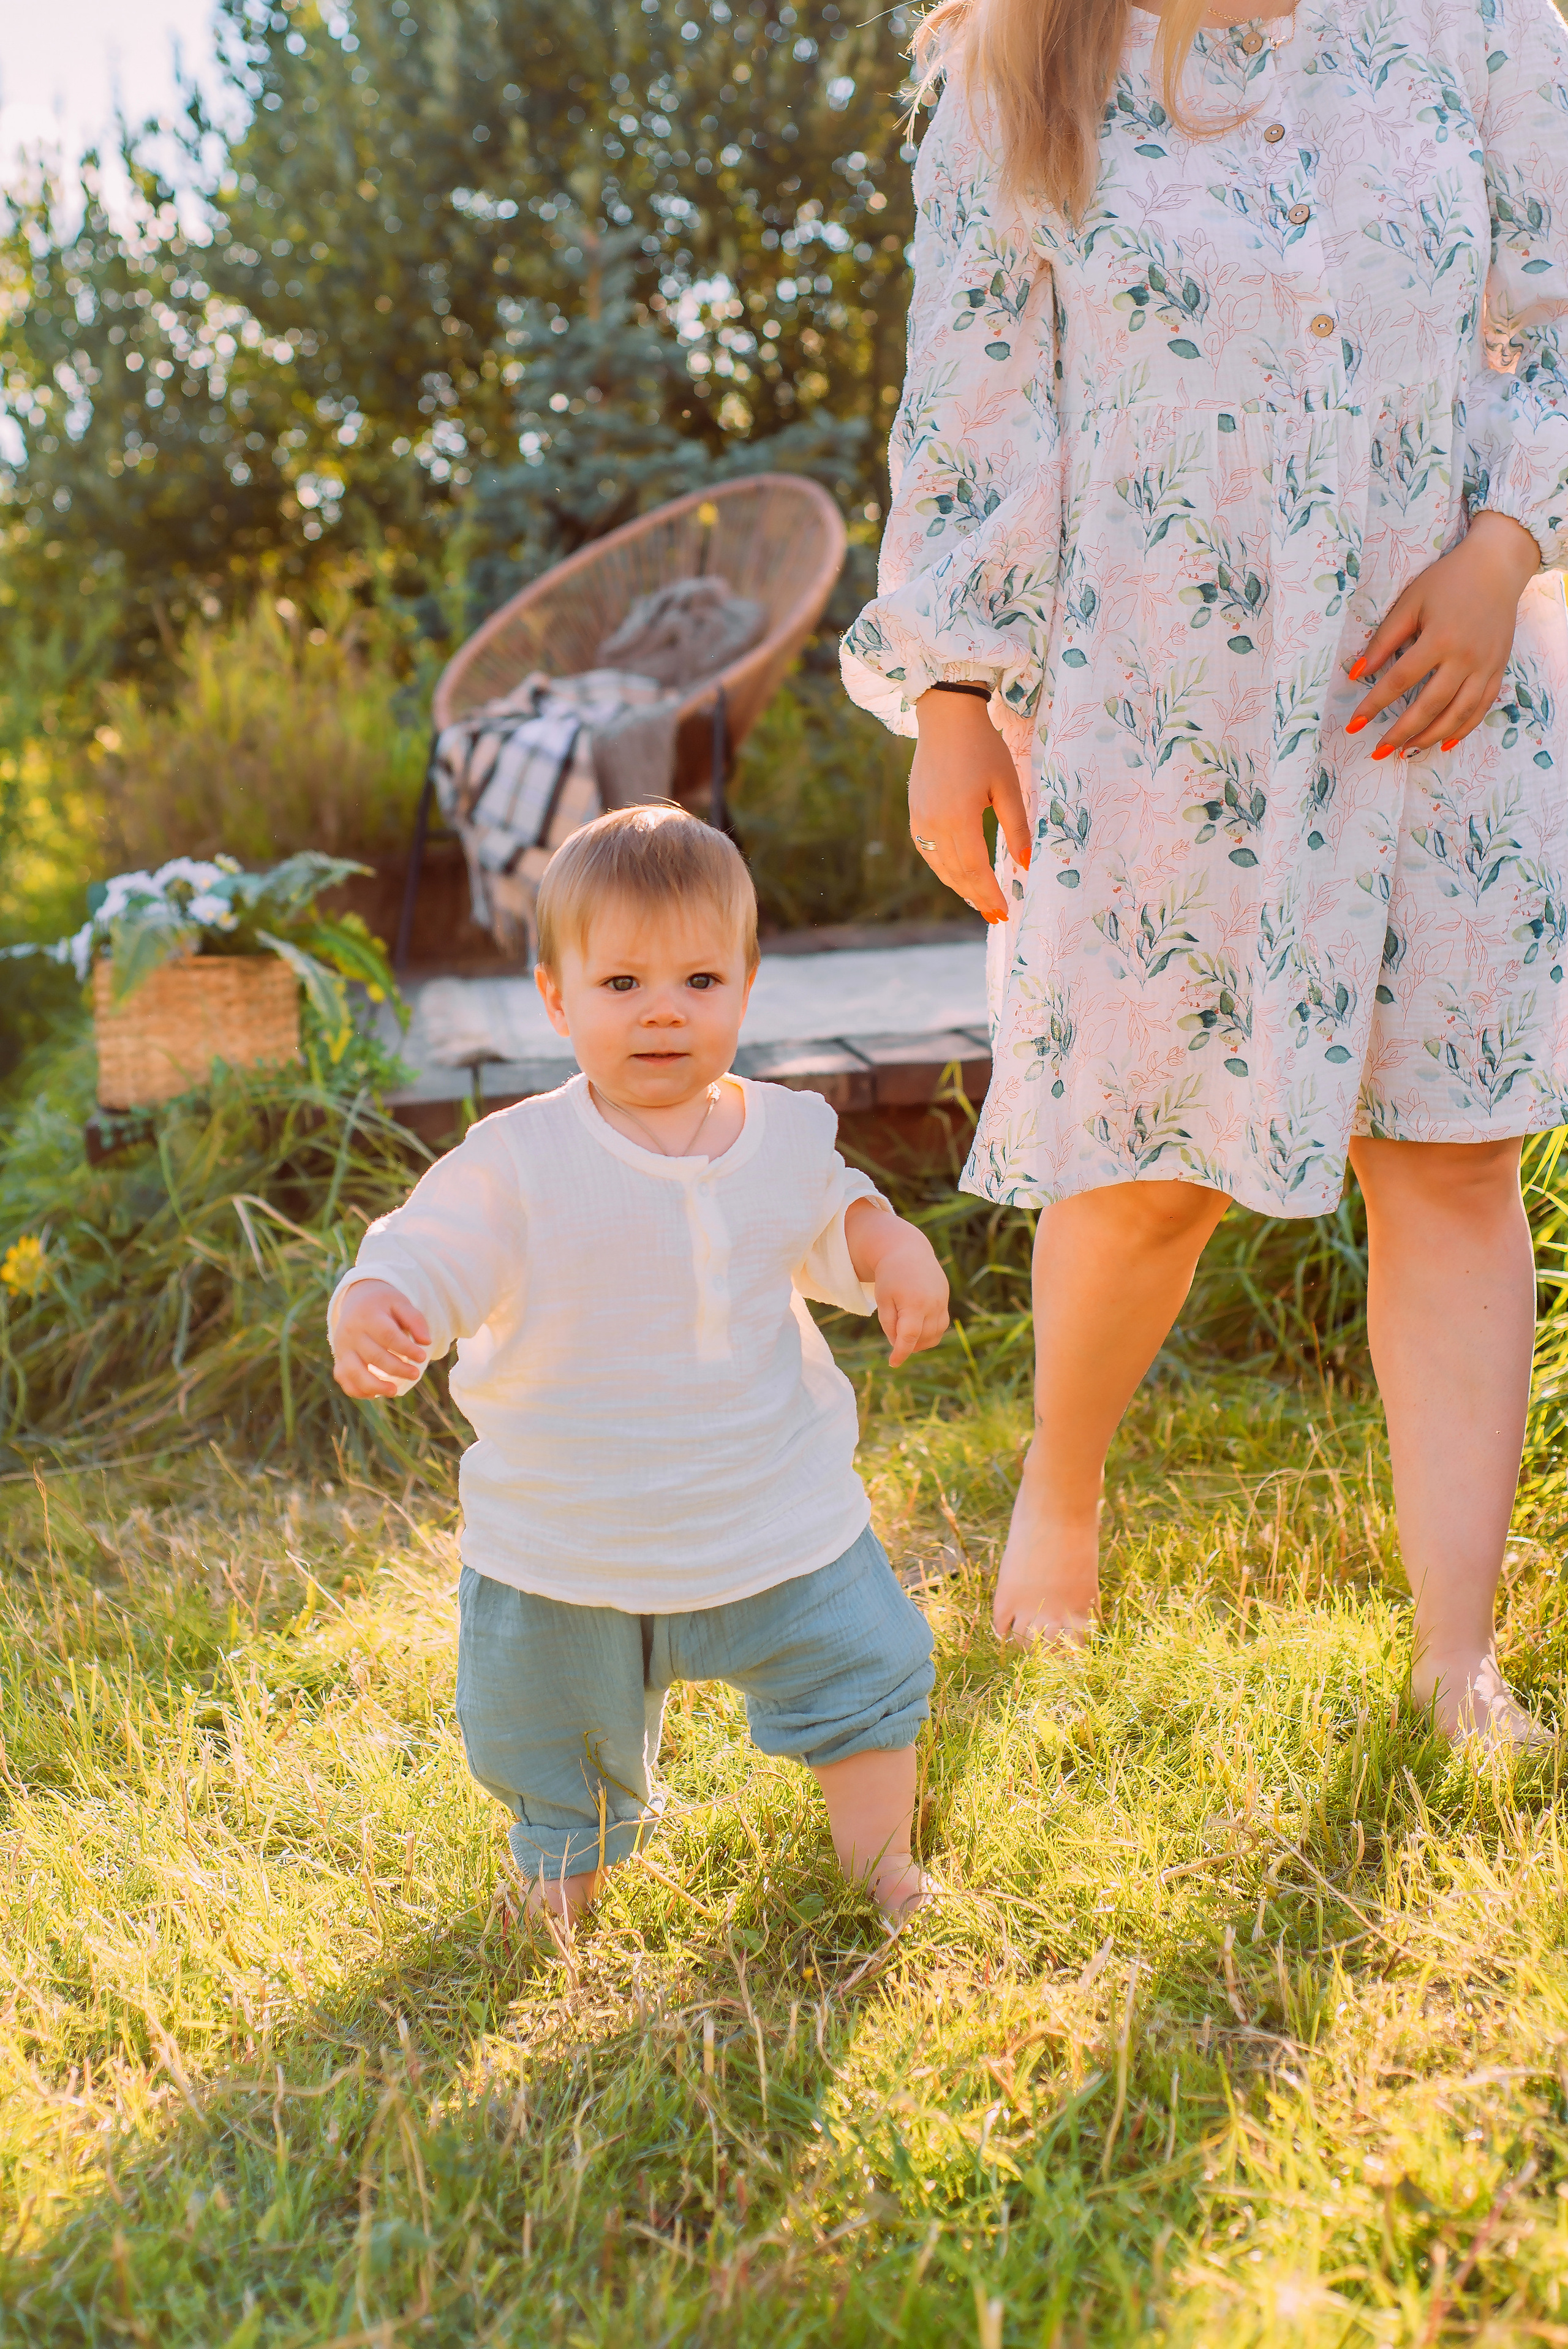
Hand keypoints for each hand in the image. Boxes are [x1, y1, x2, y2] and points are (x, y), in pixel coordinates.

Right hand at [332, 1279, 430, 1398]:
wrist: (357, 1299)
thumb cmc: (384, 1304)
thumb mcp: (401, 1303)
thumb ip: (415, 1320)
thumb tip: (426, 1342)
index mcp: (368, 1316)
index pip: (388, 1335)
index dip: (406, 1349)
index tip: (423, 1357)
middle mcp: (351, 1333)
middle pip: (374, 1356)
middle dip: (397, 1369)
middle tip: (415, 1374)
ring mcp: (342, 1348)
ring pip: (354, 1372)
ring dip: (375, 1385)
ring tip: (394, 1391)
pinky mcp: (339, 1359)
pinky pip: (344, 1379)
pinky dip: (357, 1390)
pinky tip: (375, 1394)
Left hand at [845, 1203, 949, 1366]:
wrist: (908, 1251)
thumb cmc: (890, 1276)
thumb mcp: (883, 1299)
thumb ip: (890, 1324)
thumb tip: (899, 1345)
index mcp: (914, 1302)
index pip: (910, 1336)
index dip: (901, 1352)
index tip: (893, 1363)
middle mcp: (932, 1303)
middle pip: (923, 1337)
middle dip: (909, 1345)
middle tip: (895, 1339)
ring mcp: (942, 1302)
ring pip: (935, 1334)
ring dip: (921, 1342)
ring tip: (906, 1335)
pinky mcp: (945, 1299)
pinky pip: (941, 1324)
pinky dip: (930, 1332)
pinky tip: (918, 1328)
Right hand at [909, 690, 1030, 922]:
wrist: (946, 719)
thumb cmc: (983, 748)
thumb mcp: (1007, 785)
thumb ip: (1017, 826)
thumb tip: (1025, 864)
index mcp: (959, 818)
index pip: (975, 869)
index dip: (990, 894)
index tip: (1004, 912)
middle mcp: (934, 824)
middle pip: (957, 874)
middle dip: (977, 898)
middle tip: (995, 916)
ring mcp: (920, 821)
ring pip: (940, 867)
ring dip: (960, 888)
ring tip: (980, 903)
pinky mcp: (915, 815)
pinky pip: (928, 853)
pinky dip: (944, 870)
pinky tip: (958, 878)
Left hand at [1347, 510, 1539, 757]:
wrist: (1497, 566)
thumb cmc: (1448, 580)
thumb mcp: (1410, 602)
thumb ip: (1385, 639)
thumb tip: (1356, 673)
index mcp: (1440, 638)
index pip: (1400, 680)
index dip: (1374, 705)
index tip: (1354, 724)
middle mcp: (1465, 657)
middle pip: (1430, 705)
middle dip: (1401, 732)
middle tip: (1379, 751)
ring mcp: (1486, 666)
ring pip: (1458, 714)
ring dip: (1430, 737)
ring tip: (1406, 752)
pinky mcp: (1498, 669)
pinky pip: (1481, 708)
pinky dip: (1463, 729)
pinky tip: (1444, 743)